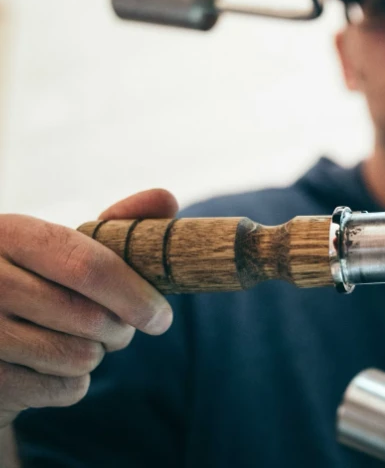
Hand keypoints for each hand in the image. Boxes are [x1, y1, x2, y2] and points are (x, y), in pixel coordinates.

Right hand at [0, 189, 177, 427]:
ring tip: (78, 341)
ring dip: (95, 355)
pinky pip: (63, 389)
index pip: (88, 266)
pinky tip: (51, 365)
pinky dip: (72, 382)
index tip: (161, 317)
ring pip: (79, 357)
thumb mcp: (65, 247)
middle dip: (120, 331)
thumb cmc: (37, 281)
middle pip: (90, 319)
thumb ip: (117, 223)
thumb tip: (166, 198)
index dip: (134, 294)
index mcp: (10, 234)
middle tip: (118, 329)